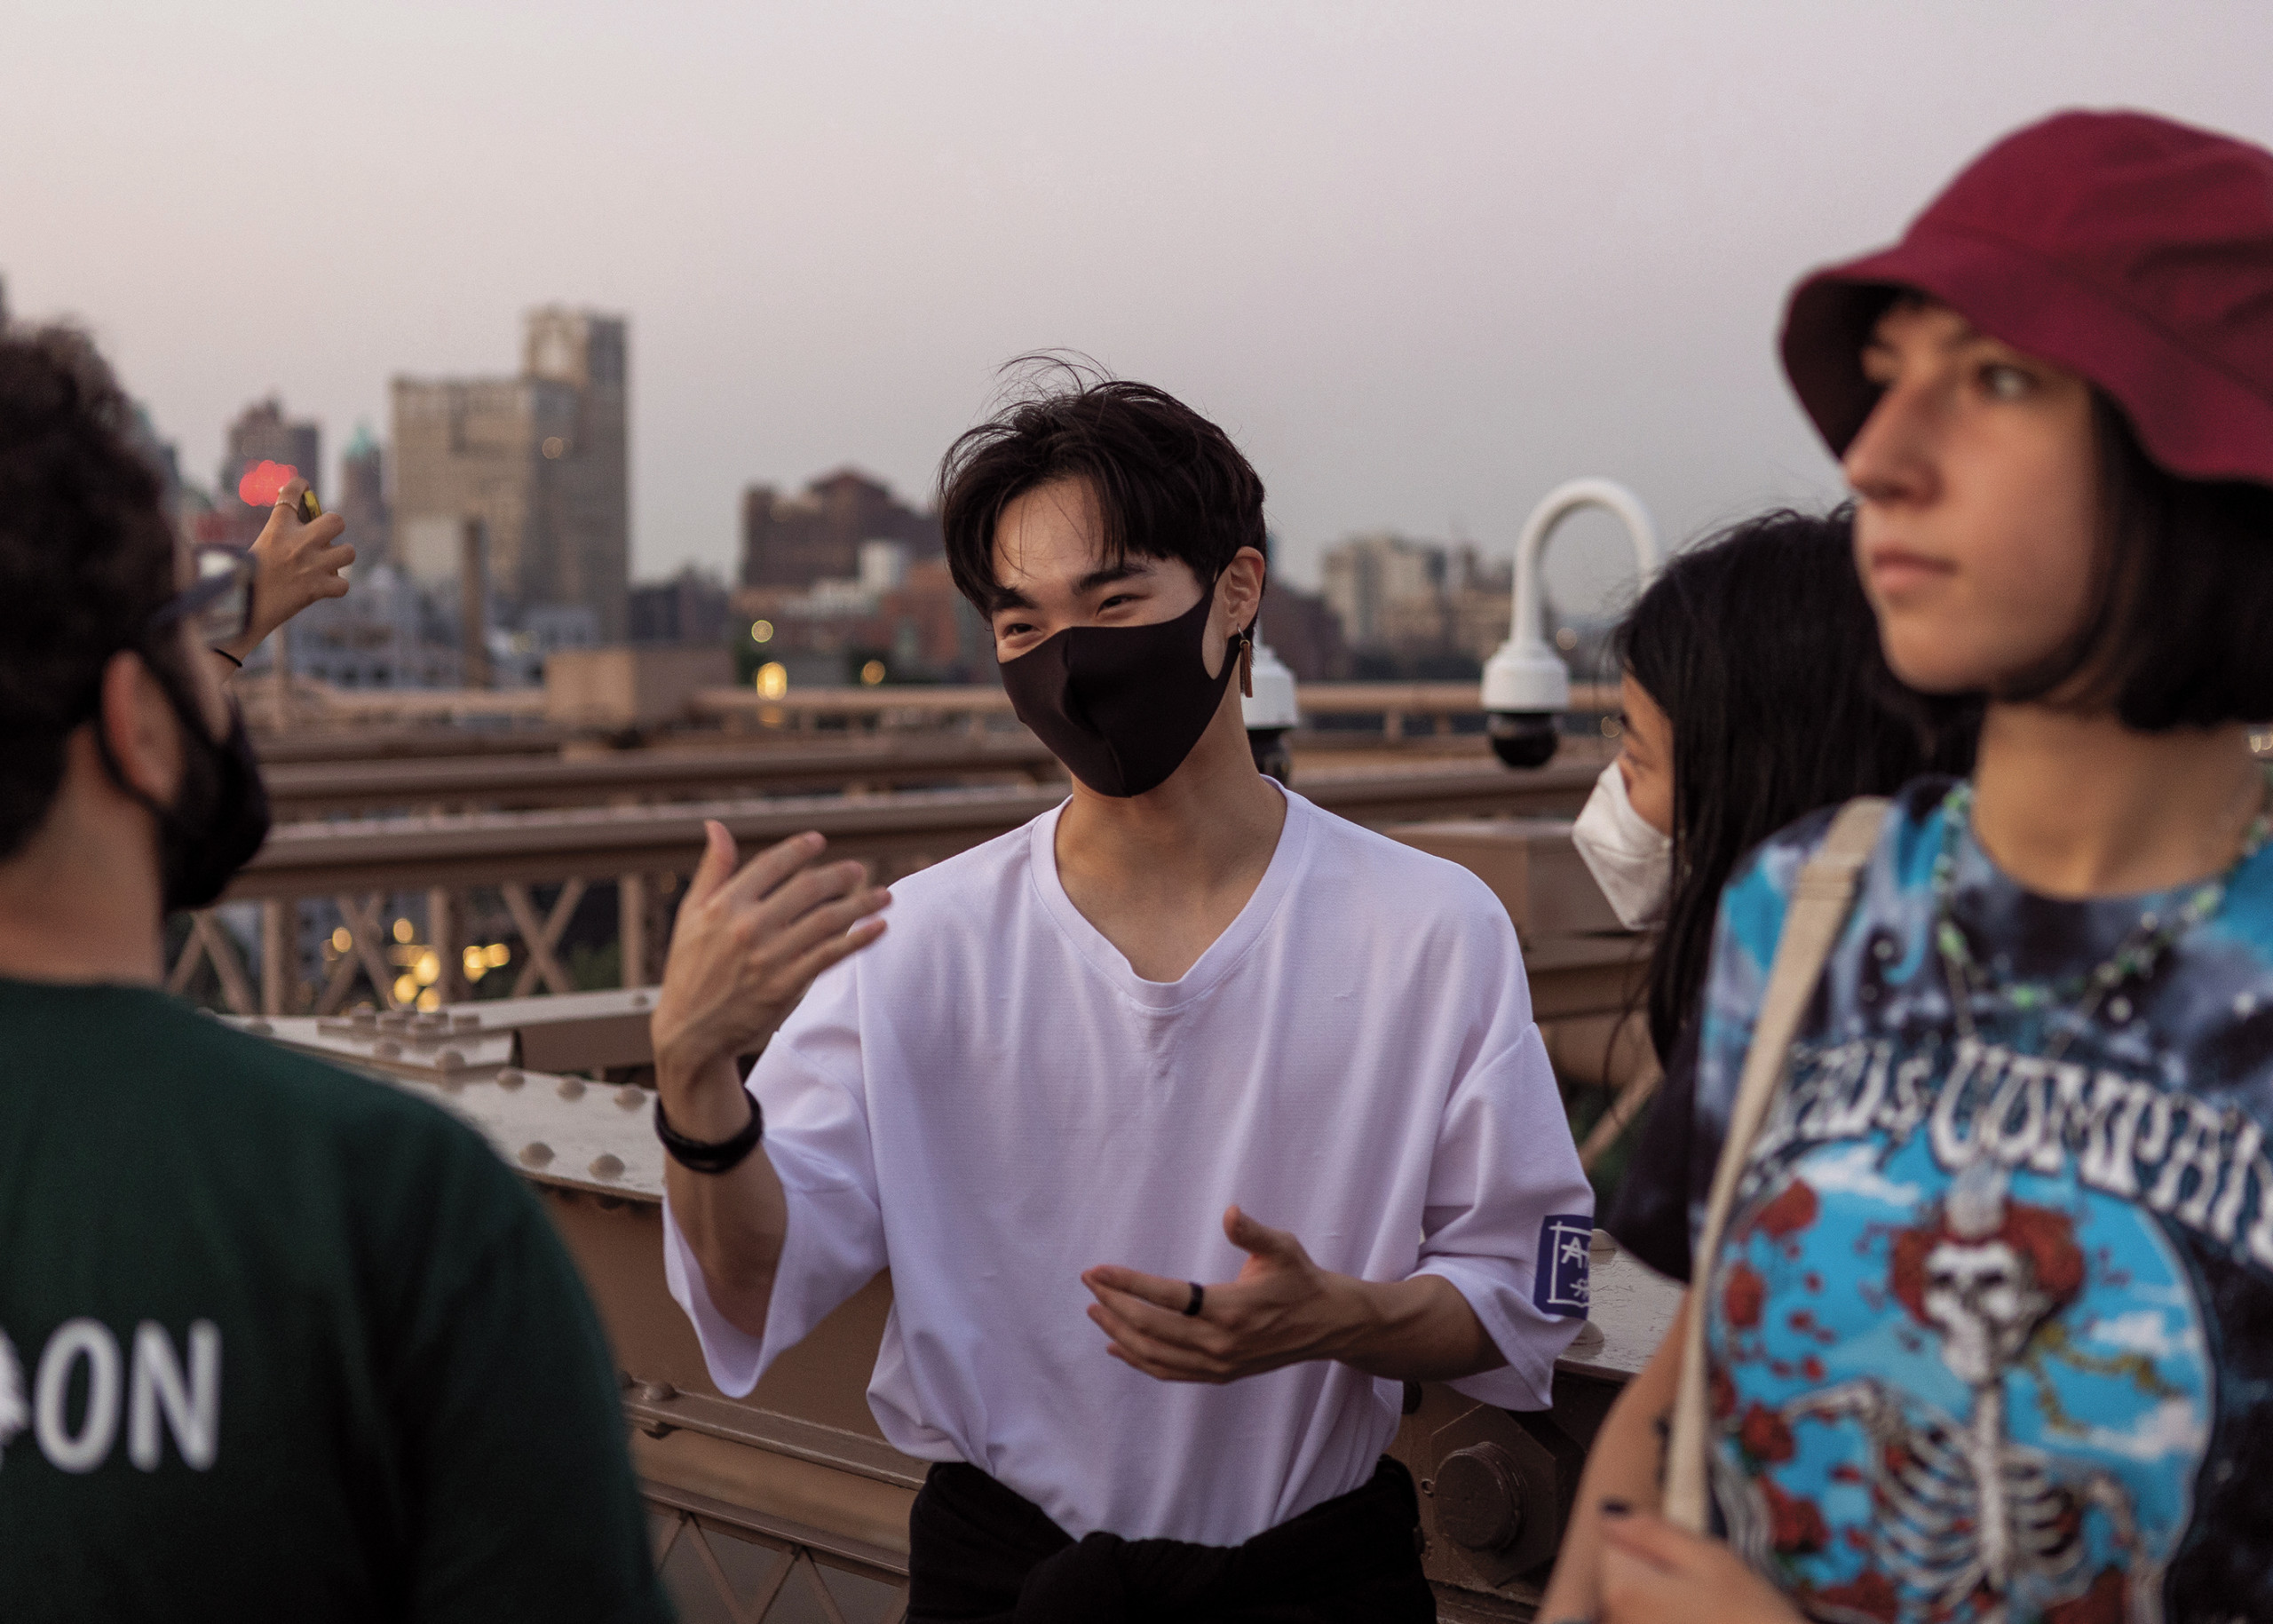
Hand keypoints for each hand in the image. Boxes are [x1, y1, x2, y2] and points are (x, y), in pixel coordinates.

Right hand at [216, 476, 351, 661]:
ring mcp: (311, 565)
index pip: (291, 492)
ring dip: (340, 558)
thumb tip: (302, 524)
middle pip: (336, 520)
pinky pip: (344, 584)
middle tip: (323, 538)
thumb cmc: (244, 578)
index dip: (299, 485)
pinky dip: (336, 588)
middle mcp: (298, 542)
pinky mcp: (317, 588)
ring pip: (349, 552)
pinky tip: (323, 589)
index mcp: (277, 527)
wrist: (240, 607)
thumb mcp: (259, 546)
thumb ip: (281, 534)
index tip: (303, 486)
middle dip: (334, 527)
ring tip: (326, 565)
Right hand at [650, 822, 889, 1114]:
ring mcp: (768, 957)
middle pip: (807, 888)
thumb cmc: (689, 968)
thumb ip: (711, 869)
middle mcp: (747, 927)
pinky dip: (859, 938)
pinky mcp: (785, 985)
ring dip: (861, 903)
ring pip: (826, 920)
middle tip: (858, 870)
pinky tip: (878, 926)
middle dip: (840, 875)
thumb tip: (716, 826)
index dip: (799, 849)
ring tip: (883, 895)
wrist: (690, 1032)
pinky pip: (830, 955)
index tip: (819, 841)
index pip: (771, 865)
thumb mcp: (691, 914)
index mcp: (723, 905)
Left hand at [1081, 1206, 1361, 1383]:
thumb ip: (1252, 1232)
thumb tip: (1229, 1212)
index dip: (1127, 1283)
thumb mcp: (1282, 1247)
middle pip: (1151, 1328)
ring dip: (1118, 1333)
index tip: (1096, 1271)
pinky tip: (1116, 1345)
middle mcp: (1221, 1342)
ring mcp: (1218, 1364)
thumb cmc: (1300, 1279)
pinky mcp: (1219, 1375)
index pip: (1167, 1297)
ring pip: (1154, 1354)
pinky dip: (1138, 1361)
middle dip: (1114, 1305)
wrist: (1327, 1324)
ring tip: (1095, 1310)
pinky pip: (1169, 1372)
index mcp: (1232, 1308)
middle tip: (1090, 1284)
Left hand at [1598, 1507, 1805, 1623]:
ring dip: (1664, 1604)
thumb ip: (1651, 1531)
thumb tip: (1608, 1513)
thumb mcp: (1708, 1557)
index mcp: (1622, 1588)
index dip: (1650, 1543)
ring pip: (1636, 1606)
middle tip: (1703, 1590)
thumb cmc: (1751, 1615)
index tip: (1685, 1559)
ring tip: (1707, 1615)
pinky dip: (1672, 1621)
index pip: (1611, 1543)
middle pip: (1620, 1577)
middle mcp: (1614, 1620)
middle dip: (1654, 1574)